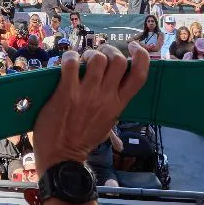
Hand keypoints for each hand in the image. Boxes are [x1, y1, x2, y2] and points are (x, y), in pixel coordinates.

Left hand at [33, 44, 149, 175]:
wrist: (61, 157)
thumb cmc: (82, 140)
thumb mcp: (107, 124)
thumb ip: (114, 106)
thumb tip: (118, 93)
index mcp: (118, 105)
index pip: (140, 75)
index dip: (141, 56)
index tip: (134, 48)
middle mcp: (106, 98)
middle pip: (119, 61)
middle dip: (110, 50)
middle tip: (99, 56)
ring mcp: (87, 95)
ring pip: (98, 58)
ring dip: (90, 54)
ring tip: (83, 60)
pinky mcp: (67, 93)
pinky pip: (72, 63)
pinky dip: (70, 57)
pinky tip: (68, 62)